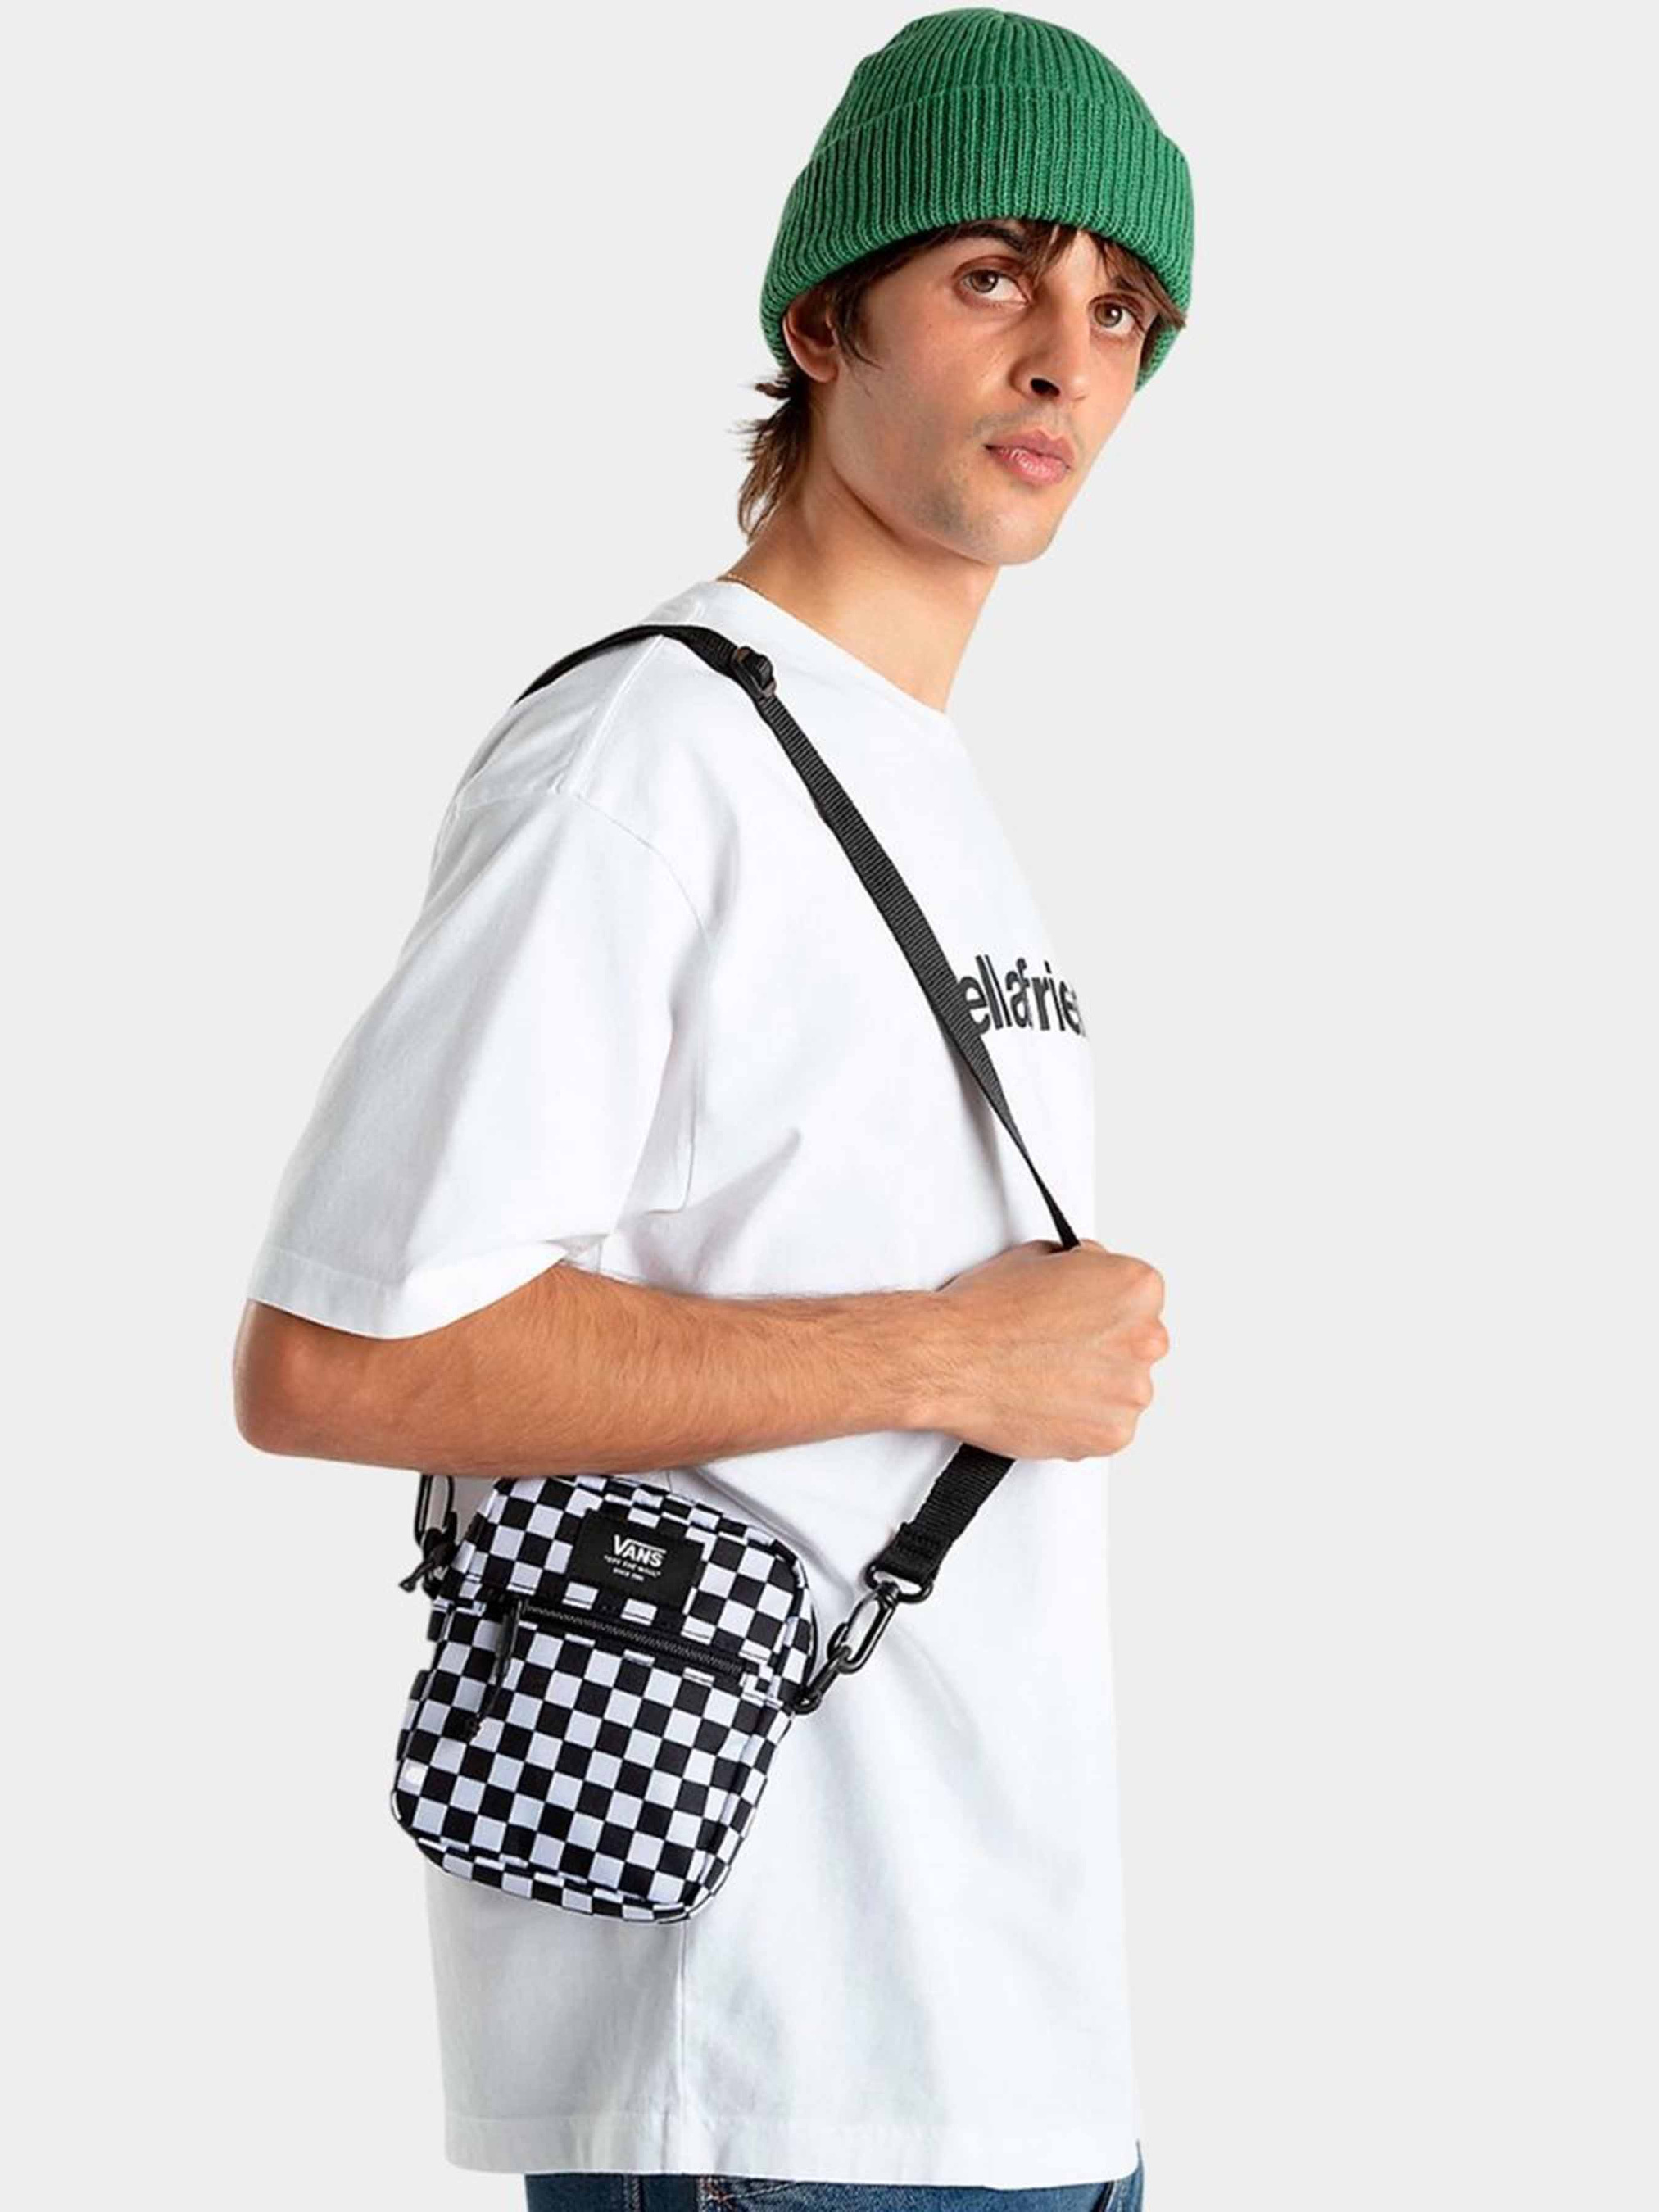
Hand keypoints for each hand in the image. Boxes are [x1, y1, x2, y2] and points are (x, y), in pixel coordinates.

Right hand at [930, 1237, 1168, 1460]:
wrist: (951, 1359)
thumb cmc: (986, 1312)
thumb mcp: (1042, 1256)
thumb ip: (1084, 1271)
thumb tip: (1087, 1279)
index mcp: (1136, 1289)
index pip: (1138, 1298)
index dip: (1102, 1305)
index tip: (1080, 1315)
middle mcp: (1144, 1339)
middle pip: (1138, 1343)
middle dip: (1104, 1346)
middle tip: (1060, 1348)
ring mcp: (1131, 1391)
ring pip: (1125, 1389)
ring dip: (1096, 1385)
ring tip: (1047, 1376)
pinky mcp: (1112, 1434)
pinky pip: (1108, 1427)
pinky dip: (1083, 1420)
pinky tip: (1048, 1401)